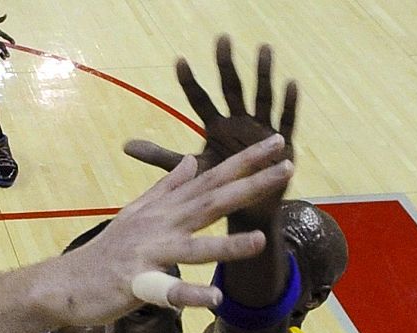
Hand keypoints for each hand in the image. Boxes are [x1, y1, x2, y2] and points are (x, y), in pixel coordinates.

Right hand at [53, 133, 292, 314]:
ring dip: (225, 246)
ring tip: (258, 240)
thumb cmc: (106, 252)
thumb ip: (167, 188)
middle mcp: (161, 226)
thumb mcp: (137, 213)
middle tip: (286, 165)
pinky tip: (214, 299)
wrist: (67, 282)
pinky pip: (166, 292)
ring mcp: (148, 254)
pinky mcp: (136, 284)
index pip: (212, 180)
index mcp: (166, 210)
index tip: (276, 143)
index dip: (246, 161)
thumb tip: (192, 161)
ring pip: (192, 248)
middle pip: (212, 202)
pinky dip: (189, 295)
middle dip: (250, 185)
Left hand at [124, 37, 297, 204]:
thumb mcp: (190, 169)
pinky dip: (289, 103)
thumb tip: (125, 146)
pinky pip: (286, 119)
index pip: (200, 100)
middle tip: (221, 39)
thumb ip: (161, 156)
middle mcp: (238, 121)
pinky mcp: (282, 141)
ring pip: (261, 97)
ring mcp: (261, 128)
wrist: (248, 209)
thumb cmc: (220, 185)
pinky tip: (290, 83)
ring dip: (262, 74)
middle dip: (226, 65)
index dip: (190, 82)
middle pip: (231, 89)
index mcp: (216, 126)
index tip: (178, 61)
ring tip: (263, 49)